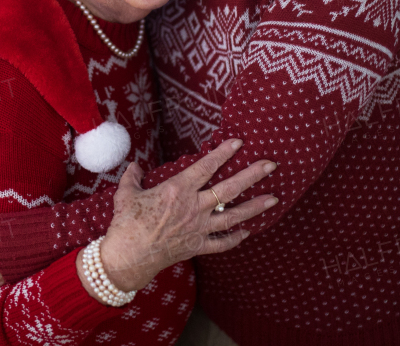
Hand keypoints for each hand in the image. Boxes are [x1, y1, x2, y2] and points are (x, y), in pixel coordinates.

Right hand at [98, 140, 276, 291]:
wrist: (128, 256)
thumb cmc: (125, 222)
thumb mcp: (126, 193)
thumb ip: (133, 176)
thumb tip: (135, 165)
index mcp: (178, 189)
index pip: (206, 166)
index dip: (223, 153)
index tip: (239, 143)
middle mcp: (193, 207)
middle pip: (229, 189)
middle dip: (252, 175)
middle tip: (271, 165)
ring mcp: (198, 228)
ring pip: (233, 216)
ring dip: (254, 207)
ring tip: (273, 199)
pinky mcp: (197, 246)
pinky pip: (222, 243)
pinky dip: (236, 238)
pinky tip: (247, 231)